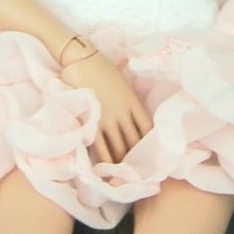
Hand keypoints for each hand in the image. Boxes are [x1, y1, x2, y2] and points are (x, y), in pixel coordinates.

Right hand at [64, 47, 152, 166]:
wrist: (82, 59)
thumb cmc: (102, 68)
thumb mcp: (123, 83)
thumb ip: (128, 101)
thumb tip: (131, 115)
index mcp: (133, 102)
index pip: (147, 128)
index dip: (150, 143)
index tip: (152, 154)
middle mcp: (123, 113)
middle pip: (135, 142)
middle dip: (137, 158)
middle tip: (139, 172)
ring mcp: (108, 119)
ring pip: (120, 147)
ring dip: (122, 162)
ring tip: (123, 175)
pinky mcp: (92, 122)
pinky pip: (101, 147)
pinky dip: (105, 159)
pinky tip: (106, 168)